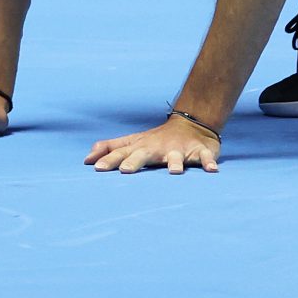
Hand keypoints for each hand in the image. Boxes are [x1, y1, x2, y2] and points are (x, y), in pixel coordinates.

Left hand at [86, 113, 220, 174]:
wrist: (191, 125)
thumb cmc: (155, 140)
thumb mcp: (132, 142)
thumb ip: (110, 149)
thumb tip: (86, 159)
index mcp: (141, 147)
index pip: (122, 153)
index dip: (109, 160)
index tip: (96, 168)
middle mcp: (158, 148)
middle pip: (144, 154)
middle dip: (135, 162)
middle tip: (125, 171)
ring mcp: (179, 150)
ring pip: (177, 156)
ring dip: (175, 163)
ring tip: (174, 172)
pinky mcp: (200, 152)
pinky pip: (205, 157)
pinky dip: (208, 162)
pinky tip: (211, 170)